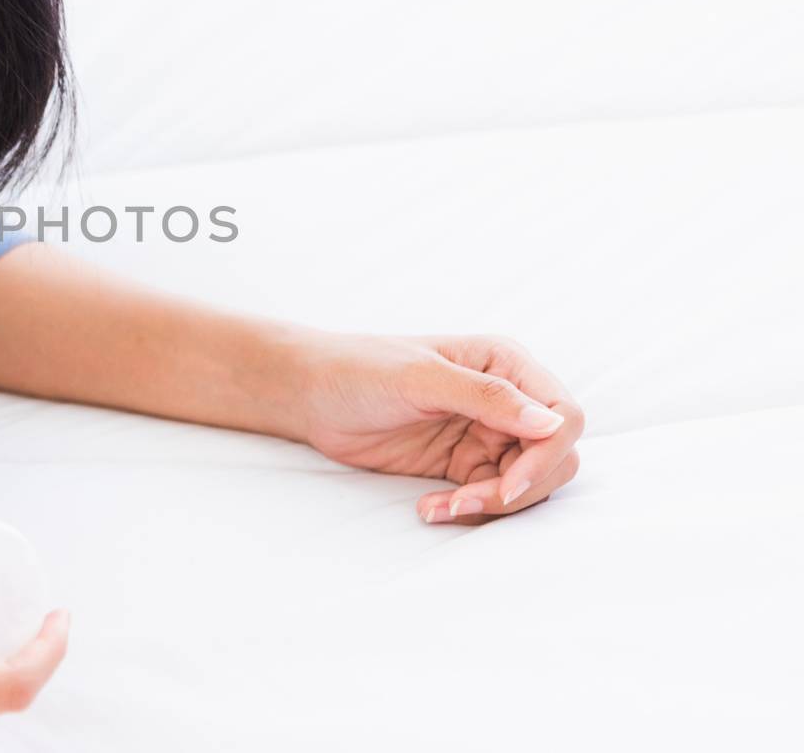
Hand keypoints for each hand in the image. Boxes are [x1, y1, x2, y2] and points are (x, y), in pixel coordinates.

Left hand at [286, 329, 584, 524]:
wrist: (312, 394)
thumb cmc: (361, 369)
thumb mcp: (420, 378)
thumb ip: (486, 397)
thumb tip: (552, 423)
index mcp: (506, 364)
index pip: (562, 416)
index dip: (547, 456)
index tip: (508, 485)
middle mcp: (506, 399)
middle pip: (554, 457)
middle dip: (520, 488)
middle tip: (466, 502)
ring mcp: (487, 434)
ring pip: (526, 484)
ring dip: (491, 505)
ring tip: (441, 507)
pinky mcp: (463, 465)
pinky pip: (489, 497)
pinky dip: (466, 510)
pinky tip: (429, 509)